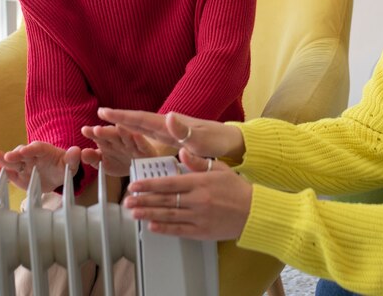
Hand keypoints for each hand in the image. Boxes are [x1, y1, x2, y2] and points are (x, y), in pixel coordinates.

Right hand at [0, 141, 80, 192]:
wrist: (57, 176)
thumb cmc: (64, 166)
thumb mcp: (71, 163)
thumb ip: (72, 158)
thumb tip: (77, 150)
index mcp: (44, 150)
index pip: (37, 148)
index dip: (30, 149)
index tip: (24, 151)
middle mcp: (31, 156)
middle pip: (21, 153)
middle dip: (14, 154)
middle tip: (7, 156)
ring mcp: (23, 166)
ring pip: (12, 162)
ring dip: (2, 159)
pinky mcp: (18, 176)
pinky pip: (9, 173)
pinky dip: (1, 172)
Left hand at [79, 124, 161, 176]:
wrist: (143, 165)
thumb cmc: (122, 161)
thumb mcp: (105, 163)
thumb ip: (93, 158)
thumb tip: (83, 152)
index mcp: (109, 141)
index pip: (100, 136)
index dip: (93, 133)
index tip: (85, 130)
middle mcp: (121, 140)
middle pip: (112, 134)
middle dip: (105, 132)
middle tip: (97, 129)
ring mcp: (134, 145)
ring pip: (128, 137)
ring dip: (123, 132)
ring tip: (117, 126)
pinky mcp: (146, 151)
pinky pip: (143, 145)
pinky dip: (140, 140)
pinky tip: (137, 135)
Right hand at [97, 108, 245, 161]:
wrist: (229, 141)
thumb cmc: (217, 141)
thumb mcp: (202, 139)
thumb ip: (185, 131)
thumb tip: (168, 117)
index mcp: (170, 125)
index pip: (141, 119)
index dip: (122, 116)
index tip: (104, 112)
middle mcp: (167, 126)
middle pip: (137, 121)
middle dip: (117, 119)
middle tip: (97, 117)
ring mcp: (168, 132)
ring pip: (140, 128)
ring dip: (123, 127)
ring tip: (106, 127)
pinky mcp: (171, 139)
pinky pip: (148, 136)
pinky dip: (135, 134)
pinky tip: (129, 137)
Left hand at [123, 149, 251, 240]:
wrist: (254, 211)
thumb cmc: (237, 189)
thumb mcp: (219, 169)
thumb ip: (198, 162)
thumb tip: (182, 151)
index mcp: (200, 182)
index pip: (169, 183)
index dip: (149, 185)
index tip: (135, 185)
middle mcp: (197, 200)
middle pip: (164, 200)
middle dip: (143, 200)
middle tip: (127, 201)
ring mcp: (199, 217)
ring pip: (168, 215)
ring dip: (149, 214)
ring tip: (134, 213)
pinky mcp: (202, 231)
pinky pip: (179, 230)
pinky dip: (164, 229)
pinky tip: (152, 226)